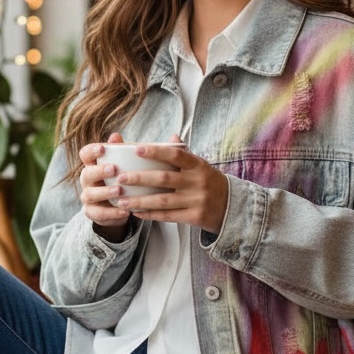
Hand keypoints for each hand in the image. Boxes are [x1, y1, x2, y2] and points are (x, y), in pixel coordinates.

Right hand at [79, 132, 132, 240]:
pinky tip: (125, 211)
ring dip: (105, 192)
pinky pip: (99, 213)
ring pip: (90, 194)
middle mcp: (88, 180)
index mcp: (95, 164)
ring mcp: (89, 197)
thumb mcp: (130, 166)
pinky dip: (112, 213)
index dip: (92, 150)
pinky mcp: (93, 213)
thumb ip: (132, 152)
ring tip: (120, 190)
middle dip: (99, 171)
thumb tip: (155, 136)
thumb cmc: (126, 181)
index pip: (85, 154)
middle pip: (86, 173)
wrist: (120, 207)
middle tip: (114, 169)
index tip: (103, 148)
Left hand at [114, 134, 228, 233]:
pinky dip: (150, 214)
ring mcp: (196, 200)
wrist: (232, 207)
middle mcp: (197, 182)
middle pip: (164, 178)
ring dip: (140, 201)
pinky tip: (136, 212)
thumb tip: (171, 136)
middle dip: (140, 178)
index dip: (156, 151)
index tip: (136, 149)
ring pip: (162, 200)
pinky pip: (168, 216)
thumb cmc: (209, 182)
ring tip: (122, 200)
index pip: (176, 154)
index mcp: (198, 165)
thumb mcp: (201, 166)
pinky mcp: (194, 217)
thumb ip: (185, 154)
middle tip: (120, 178)